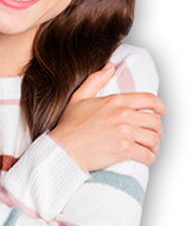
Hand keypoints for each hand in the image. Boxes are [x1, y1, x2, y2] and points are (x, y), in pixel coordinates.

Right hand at [49, 63, 167, 171]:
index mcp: (116, 100)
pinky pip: (147, 155)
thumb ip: (96, 80)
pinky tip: (145, 159)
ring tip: (150, 149)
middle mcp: (123, 114)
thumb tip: (110, 66)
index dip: (160, 106)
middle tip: (155, 136)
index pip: (149, 99)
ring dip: (155, 146)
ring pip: (154, 139)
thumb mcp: (79, 97)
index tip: (163, 112)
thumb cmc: (69, 125)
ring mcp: (125, 132)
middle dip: (159, 130)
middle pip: (155, 121)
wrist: (63, 149)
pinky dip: (149, 158)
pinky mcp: (124, 150)